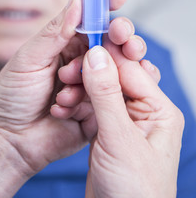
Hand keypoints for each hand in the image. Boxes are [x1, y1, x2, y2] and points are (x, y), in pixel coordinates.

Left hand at [0, 0, 147, 182]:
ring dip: (90, 79)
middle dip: (119, 40)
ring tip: (61, 91)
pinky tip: (61, 110)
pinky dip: (86, 104)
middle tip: (121, 39)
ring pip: (114, 72)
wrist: (7, 141)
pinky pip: (110, 102)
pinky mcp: (98, 112)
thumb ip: (57, 30)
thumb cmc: (11, 95)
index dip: (106, 4)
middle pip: (113, 43)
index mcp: (65, 43)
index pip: (92, 19)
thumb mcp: (29, 58)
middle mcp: (82, 62)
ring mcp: (92, 87)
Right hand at [56, 41, 183, 197]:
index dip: (106, 54)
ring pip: (100, 91)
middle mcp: (144, 113)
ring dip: (79, 89)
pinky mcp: (109, 133)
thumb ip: (106, 95)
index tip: (83, 39)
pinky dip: (77, 104)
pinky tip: (63, 105)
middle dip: (89, 73)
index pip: (130, 69)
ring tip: (62, 96)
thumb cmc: (134, 192)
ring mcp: (125, 123)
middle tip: (66, 72)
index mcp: (159, 110)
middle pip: (114, 77)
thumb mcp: (119, 140)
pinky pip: (92, 107)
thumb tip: (97, 54)